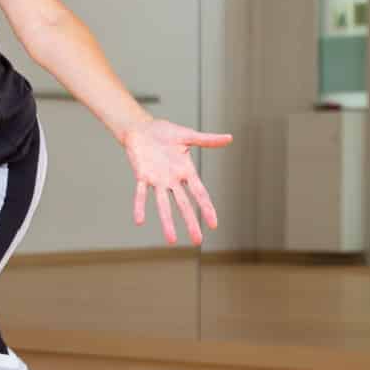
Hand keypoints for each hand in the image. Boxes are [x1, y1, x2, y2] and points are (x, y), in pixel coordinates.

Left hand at [122, 118, 232, 244]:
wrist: (142, 128)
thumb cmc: (165, 132)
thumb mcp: (187, 135)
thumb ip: (207, 140)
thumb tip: (230, 138)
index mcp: (186, 171)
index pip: (199, 193)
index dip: (206, 208)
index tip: (213, 224)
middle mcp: (173, 180)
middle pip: (184, 204)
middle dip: (191, 222)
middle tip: (197, 241)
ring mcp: (157, 180)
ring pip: (163, 204)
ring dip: (167, 222)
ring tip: (172, 241)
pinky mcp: (142, 176)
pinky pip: (140, 194)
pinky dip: (140, 206)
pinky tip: (139, 221)